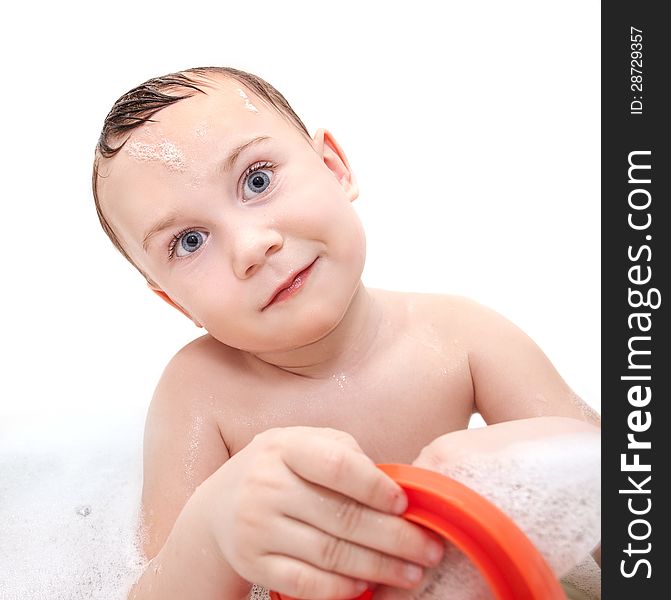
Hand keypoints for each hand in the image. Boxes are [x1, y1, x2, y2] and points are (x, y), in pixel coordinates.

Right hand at [198, 426, 444, 598]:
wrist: (220, 505)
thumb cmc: (279, 469)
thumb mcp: (304, 444)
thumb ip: (345, 455)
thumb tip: (394, 489)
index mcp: (285, 448)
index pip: (337, 466)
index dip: (377, 487)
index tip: (406, 504)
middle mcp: (266, 485)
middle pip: (342, 517)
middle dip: (395, 538)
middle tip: (430, 550)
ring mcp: (256, 527)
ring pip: (330, 554)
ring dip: (378, 568)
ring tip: (411, 573)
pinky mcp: (253, 563)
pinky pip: (305, 583)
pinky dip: (341, 589)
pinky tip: (367, 586)